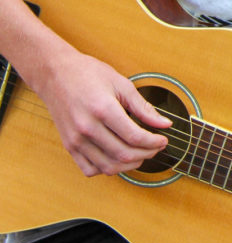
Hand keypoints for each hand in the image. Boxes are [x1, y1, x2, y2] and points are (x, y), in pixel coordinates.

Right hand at [31, 48, 170, 175]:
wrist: (55, 74)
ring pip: (108, 166)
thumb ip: (143, 107)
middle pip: (124, 154)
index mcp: (103, 109)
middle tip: (157, 146)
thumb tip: (165, 124)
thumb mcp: (122, 84)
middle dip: (147, 154)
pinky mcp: (68, 146)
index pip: (134, 137)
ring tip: (142, 154)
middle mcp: (87, 128)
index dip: (154, 142)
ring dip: (130, 165)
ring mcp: (76, 139)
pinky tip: (118, 158)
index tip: (164, 140)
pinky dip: (108, 169)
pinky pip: (90, 169)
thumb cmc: (87, 74)